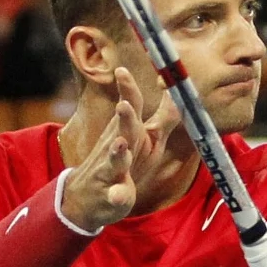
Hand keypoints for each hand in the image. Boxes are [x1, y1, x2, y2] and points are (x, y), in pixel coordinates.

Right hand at [60, 67, 176, 229]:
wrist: (88, 197)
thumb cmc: (126, 161)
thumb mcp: (147, 139)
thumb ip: (164, 117)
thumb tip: (178, 94)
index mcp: (129, 131)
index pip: (130, 105)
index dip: (127, 89)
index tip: (122, 70)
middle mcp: (119, 146)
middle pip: (124, 130)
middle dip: (125, 117)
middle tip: (124, 104)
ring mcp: (113, 170)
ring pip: (116, 160)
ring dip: (118, 152)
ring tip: (120, 144)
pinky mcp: (112, 194)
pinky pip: (115, 195)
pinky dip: (116, 195)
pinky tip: (117, 196)